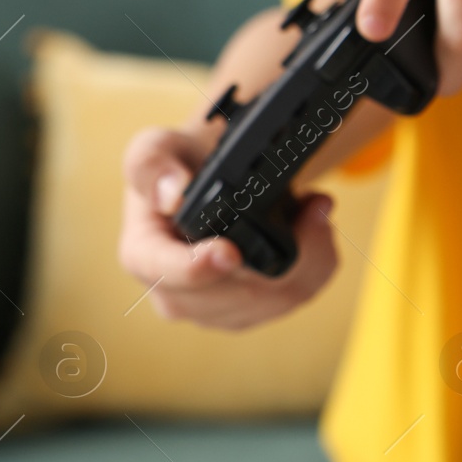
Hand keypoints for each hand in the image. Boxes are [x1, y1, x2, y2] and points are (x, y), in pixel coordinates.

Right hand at [118, 125, 337, 330]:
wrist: (214, 177)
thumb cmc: (182, 164)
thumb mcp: (156, 148)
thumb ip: (152, 165)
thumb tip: (172, 196)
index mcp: (143, 255)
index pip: (167, 273)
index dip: (199, 268)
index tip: (230, 252)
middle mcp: (173, 294)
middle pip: (237, 293)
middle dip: (284, 252)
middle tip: (312, 207)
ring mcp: (213, 310)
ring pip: (276, 300)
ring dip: (310, 255)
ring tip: (316, 211)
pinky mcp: (250, 314)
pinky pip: (297, 298)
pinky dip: (318, 265)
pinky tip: (318, 234)